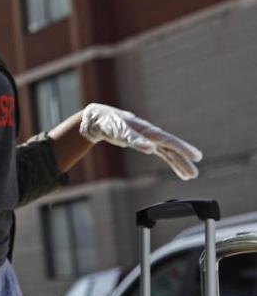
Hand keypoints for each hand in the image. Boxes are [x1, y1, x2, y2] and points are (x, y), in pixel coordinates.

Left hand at [78, 103, 202, 179]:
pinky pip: (161, 153)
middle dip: (183, 160)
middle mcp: (152, 135)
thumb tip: (151, 149)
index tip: (196, 156)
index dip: (183, 148)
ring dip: (178, 163)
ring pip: (168, 152)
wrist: (99, 120)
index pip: (169, 141)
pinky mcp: (144, 143)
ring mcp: (149, 139)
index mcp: (148, 131)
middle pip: (171, 148)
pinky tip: (177, 169)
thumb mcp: (121, 132)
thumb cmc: (110, 123)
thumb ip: (135, 140)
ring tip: (189, 175)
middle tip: (194, 174)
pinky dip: (170, 161)